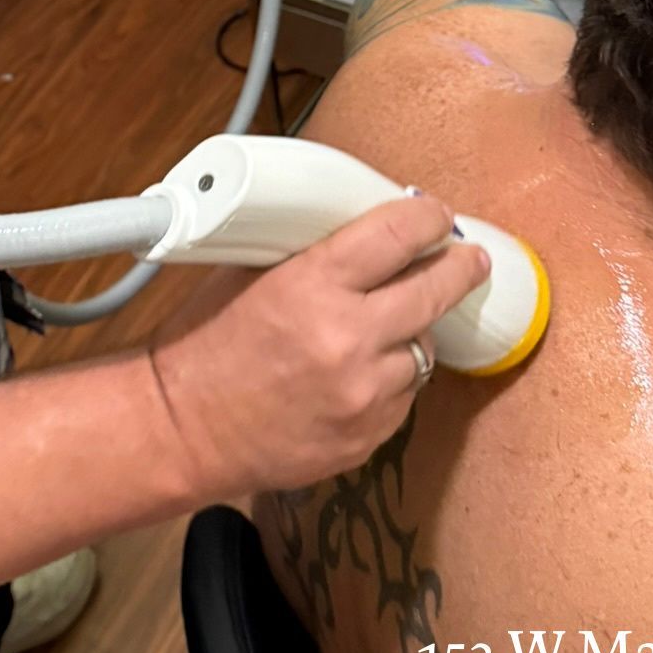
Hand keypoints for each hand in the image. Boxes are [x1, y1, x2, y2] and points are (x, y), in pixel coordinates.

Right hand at [148, 193, 488, 498]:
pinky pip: (403, 396)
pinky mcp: (366, 437)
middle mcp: (347, 338)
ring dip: (414, 332)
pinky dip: (392, 379)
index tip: (436, 215)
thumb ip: (304, 252)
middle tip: (469, 259)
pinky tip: (365, 371)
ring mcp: (362, 394)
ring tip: (394, 322)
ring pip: (424, 350)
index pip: (397, 235)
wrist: (183, 430)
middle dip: (458, 268)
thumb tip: (353, 226)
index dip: (427, 219)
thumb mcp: (245, 274)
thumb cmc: (203, 345)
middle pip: (434, 291)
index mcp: (312, 285)